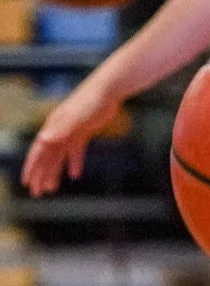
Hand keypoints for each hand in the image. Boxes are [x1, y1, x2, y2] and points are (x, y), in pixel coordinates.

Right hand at [23, 78, 122, 194]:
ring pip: (59, 156)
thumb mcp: (75, 118)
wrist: (107, 91)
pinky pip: (75, 151)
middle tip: (38, 194)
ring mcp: (70, 131)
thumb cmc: (89, 102)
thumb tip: (43, 140)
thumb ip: (60, 130)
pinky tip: (75, 175)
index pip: (38, 152)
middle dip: (41, 175)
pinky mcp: (83, 131)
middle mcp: (58, 131)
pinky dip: (74, 163)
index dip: (32, 168)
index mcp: (52, 128)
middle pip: (47, 157)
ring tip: (52, 189)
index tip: (27, 183)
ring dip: (55, 172)